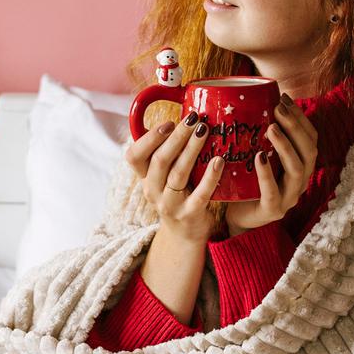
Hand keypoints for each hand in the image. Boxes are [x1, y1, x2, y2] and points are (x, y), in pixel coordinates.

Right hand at [125, 110, 225, 244]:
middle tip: (193, 118)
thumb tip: (184, 118)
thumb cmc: (178, 196)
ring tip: (205, 130)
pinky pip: (200, 194)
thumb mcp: (165, 177)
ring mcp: (170, 204)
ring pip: (178, 173)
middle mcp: (153, 191)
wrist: (185, 235)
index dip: (148, 138)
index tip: (168, 123)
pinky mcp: (189, 215)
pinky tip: (220, 161)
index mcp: (145, 178)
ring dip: (192, 149)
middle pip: (159, 160)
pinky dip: (210, 176)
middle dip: (177, 137)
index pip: (133, 157)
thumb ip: (167, 154)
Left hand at [223, 92, 318, 234]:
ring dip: (285, 146)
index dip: (301, 117)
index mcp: (301, 165)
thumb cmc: (248, 181)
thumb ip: (262, 134)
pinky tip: (259, 158)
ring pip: (297, 170)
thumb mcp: (258, 153)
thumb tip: (252, 97)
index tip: (284, 98)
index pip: (311, 138)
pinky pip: (273, 191)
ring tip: (271, 128)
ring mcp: (289, 197)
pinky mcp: (273, 210)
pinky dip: (267, 173)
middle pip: (309, 151)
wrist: (237, 216)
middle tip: (278, 109)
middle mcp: (300, 180)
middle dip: (295, 127)